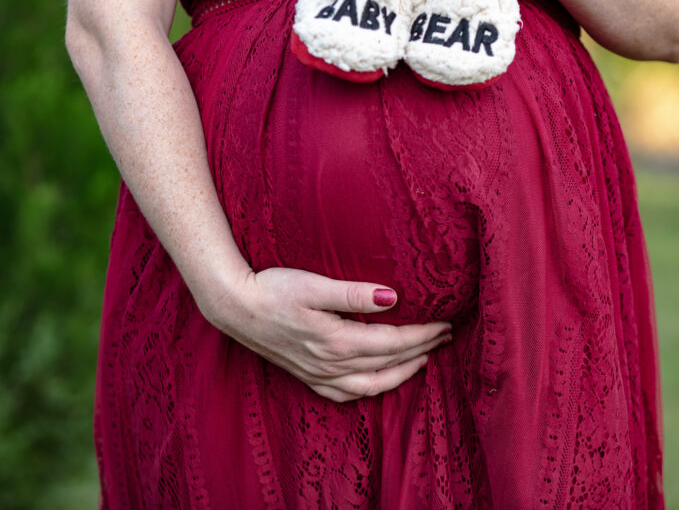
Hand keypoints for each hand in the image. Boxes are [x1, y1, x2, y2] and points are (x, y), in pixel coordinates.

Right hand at [203, 267, 451, 402]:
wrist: (232, 306)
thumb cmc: (271, 288)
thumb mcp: (312, 285)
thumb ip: (353, 294)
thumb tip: (392, 298)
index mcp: (337, 341)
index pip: (393, 341)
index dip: (423, 334)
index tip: (446, 323)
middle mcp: (331, 364)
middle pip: (388, 362)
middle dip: (421, 350)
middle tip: (446, 336)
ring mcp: (317, 374)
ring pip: (370, 385)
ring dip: (401, 374)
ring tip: (423, 360)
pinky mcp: (305, 374)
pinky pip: (345, 394)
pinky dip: (369, 389)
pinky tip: (378, 381)